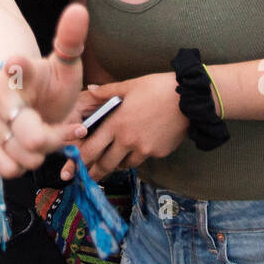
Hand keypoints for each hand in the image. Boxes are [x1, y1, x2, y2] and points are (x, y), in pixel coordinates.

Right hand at [0, 4, 88, 179]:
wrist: (15, 94)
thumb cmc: (45, 82)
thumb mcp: (65, 64)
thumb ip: (71, 40)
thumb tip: (80, 9)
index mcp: (18, 67)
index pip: (16, 66)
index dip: (20, 70)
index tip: (25, 72)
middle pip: (35, 138)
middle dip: (53, 140)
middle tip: (58, 129)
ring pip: (22, 157)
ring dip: (37, 154)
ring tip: (37, 134)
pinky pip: (4, 167)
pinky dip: (19, 164)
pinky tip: (21, 147)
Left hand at [60, 76, 188, 182]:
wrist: (189, 98)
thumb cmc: (157, 88)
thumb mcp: (129, 86)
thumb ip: (106, 92)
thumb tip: (89, 89)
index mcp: (116, 124)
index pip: (91, 148)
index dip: (80, 161)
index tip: (74, 168)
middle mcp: (127, 140)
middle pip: (106, 164)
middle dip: (96, 172)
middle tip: (89, 177)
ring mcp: (144, 149)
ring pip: (124, 164)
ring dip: (117, 163)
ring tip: (113, 161)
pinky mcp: (158, 153)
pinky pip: (143, 158)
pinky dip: (137, 155)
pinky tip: (139, 146)